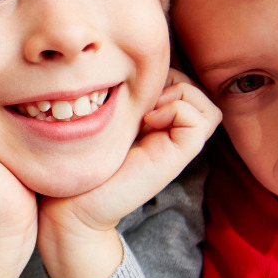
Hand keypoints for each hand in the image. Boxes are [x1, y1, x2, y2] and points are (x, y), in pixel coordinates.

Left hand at [38, 70, 218, 277]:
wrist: (70, 207)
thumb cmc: (79, 162)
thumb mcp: (104, 122)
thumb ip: (123, 102)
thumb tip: (134, 70)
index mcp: (157, 126)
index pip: (184, 84)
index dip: (162, 76)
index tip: (131, 91)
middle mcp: (172, 136)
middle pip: (199, 93)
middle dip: (172, 83)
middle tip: (141, 101)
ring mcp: (176, 148)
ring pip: (207, 107)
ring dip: (179, 96)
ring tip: (146, 111)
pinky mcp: (176, 158)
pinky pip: (199, 119)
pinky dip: (177, 109)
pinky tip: (148, 121)